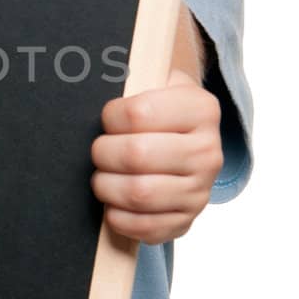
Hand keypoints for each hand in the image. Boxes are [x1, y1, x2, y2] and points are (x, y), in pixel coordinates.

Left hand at [90, 67, 223, 243]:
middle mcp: (208, 152)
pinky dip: (118, 217)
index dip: (110, 118)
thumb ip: (133, 76)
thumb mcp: (157, 81)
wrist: (187, 144)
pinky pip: (145, 227)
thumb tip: (90, 71)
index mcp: (201, 109)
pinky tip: (113, 203)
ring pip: (138, 193)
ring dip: (106, 186)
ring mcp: (200, 191)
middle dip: (103, 154)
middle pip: (135, 155)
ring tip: (102, 177)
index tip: (107, 120)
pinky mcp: (187, 220)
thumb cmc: (159, 111)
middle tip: (98, 151)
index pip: (137, 113)